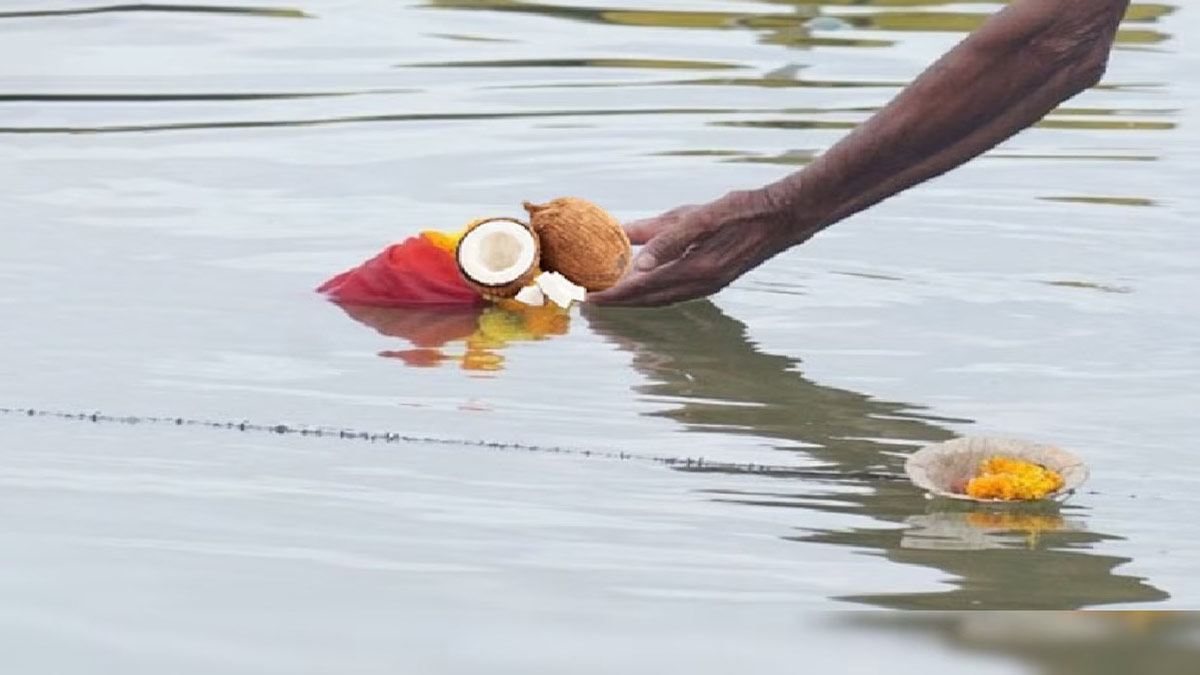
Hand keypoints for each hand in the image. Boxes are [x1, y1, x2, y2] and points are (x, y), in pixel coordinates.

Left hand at [588, 188, 815, 306]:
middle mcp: (700, 284)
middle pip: (647, 299)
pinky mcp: (714, 281)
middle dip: (616, 302)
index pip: (641, 286)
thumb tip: (626, 241)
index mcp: (694, 269)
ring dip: (633, 300)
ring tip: (608, 296)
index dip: (611, 293)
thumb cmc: (742, 210)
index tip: (586, 295)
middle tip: (587, 299)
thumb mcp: (698, 214)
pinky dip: (653, 294)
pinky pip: (674, 294)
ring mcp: (709, 286)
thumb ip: (662, 233)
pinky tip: (643, 287)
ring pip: (660, 299)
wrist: (784, 218)